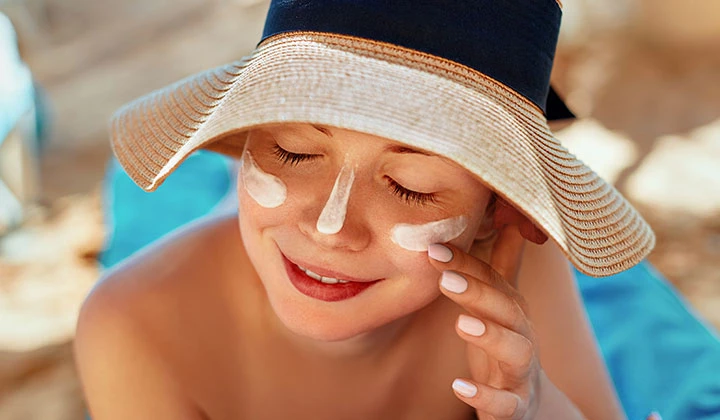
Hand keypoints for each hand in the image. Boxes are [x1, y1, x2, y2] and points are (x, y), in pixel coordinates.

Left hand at [427, 225, 540, 419]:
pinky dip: (486, 396)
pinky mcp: (516, 406)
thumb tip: (508, 221)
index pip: (493, 280)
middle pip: (508, 309)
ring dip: (492, 337)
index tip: (433, 248)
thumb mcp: (501, 306)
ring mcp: (522, 372)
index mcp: (513, 310)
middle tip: (445, 279)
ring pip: (517, 352)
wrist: (530, 405)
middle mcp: (523, 335)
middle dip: (479, 292)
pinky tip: (459, 386)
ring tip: (462, 324)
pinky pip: (506, 403)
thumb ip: (501, 267)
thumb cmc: (506, 345)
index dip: (466, 263)